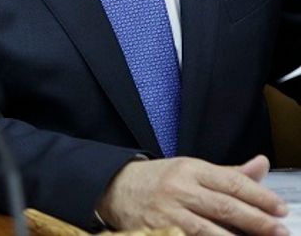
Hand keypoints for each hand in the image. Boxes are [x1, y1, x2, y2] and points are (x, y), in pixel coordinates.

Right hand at [97, 155, 288, 235]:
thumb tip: (261, 165)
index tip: (280, 208)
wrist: (113, 188)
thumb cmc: (157, 180)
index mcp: (189, 169)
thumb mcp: (190, 169)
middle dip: (257, 222)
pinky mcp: (157, 232)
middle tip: (280, 231)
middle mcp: (178, 189)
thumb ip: (227, 173)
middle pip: (225, 207)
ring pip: (209, 230)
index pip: (232, 182)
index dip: (260, 197)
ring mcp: (167, 213)